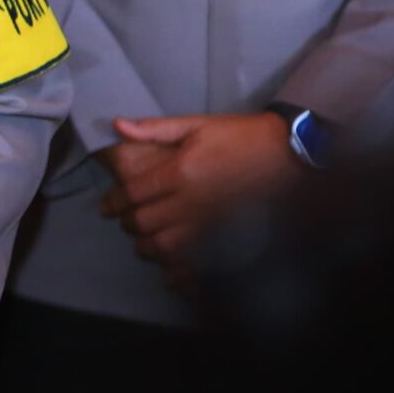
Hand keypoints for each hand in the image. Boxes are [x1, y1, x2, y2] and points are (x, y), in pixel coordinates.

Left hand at [100, 113, 298, 271]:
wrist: (285, 154)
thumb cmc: (239, 136)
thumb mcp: (196, 124)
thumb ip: (154, 128)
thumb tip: (117, 125)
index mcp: (179, 172)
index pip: (134, 194)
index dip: (115, 201)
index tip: (108, 205)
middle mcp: (190, 201)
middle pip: (144, 223)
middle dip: (128, 224)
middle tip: (125, 220)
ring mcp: (208, 222)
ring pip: (164, 247)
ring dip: (148, 246)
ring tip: (145, 239)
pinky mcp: (224, 235)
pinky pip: (194, 260)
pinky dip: (177, 267)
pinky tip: (171, 264)